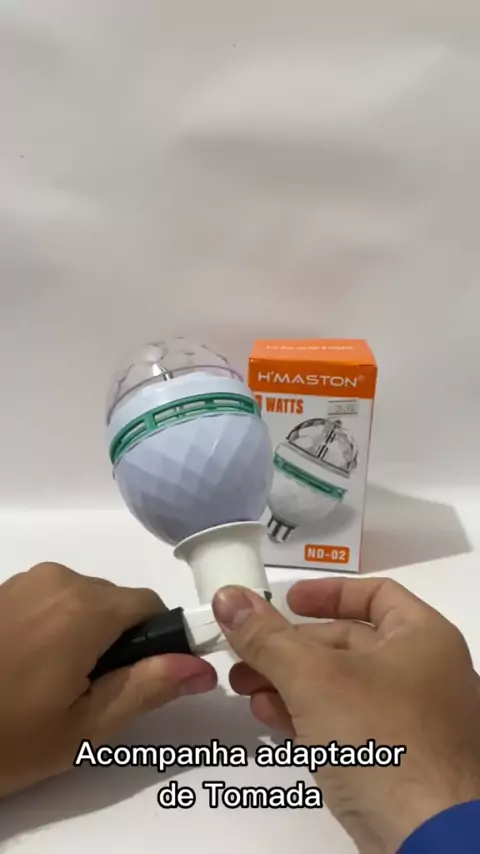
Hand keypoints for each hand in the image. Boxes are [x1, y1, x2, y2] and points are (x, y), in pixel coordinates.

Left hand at [0, 562, 216, 796]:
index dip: (158, 642)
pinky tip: (24, 668)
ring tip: (50, 687)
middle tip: (87, 697)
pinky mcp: (0, 589)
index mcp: (84, 607)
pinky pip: (48, 601)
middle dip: (116, 643)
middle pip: (115, 603)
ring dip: (83, 636)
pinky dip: (52, 628)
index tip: (140, 681)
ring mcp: (22, 581)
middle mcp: (56, 579)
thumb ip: (148, 687)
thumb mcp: (85, 727)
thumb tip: (202, 666)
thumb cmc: (8, 737)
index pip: (150, 606)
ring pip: (81, 601)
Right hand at [213, 579, 479, 853]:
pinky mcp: (397, 760)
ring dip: (289, 681)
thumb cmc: (380, 738)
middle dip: (290, 646)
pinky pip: (347, 722)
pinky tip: (268, 715)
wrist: (430, 841)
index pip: (375, 592)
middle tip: (243, 651)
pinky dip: (307, 713)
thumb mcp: (314, 678)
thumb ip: (267, 637)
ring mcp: (412, 720)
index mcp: (422, 637)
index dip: (327, 592)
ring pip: (341, 686)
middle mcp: (423, 672)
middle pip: (348, 641)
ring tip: (243, 685)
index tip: (285, 600)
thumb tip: (227, 597)